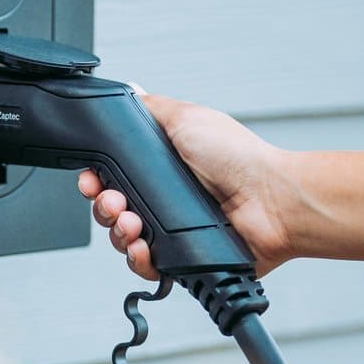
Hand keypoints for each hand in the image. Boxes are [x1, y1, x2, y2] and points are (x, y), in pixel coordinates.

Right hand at [78, 94, 294, 279]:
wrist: (271, 200)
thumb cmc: (240, 158)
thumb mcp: (187, 117)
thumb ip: (151, 108)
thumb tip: (128, 97)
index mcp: (159, 168)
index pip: (111, 177)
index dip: (95, 179)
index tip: (92, 179)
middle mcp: (162, 200)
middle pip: (110, 209)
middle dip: (103, 206)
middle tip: (114, 201)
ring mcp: (170, 231)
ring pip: (121, 238)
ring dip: (118, 231)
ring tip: (133, 222)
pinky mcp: (180, 258)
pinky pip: (143, 265)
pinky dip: (136, 258)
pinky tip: (142, 246)